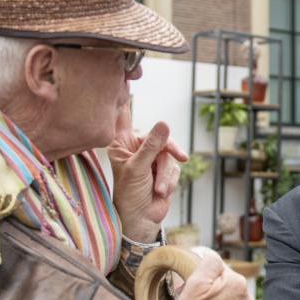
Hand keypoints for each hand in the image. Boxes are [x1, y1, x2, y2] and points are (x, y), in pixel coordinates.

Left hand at [107, 101, 186, 242]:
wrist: (141, 221)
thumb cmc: (129, 196)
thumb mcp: (137, 169)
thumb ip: (152, 145)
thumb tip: (164, 123)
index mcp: (121, 144)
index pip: (124, 116)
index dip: (126, 98)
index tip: (127, 78)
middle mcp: (136, 148)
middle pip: (159, 135)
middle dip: (166, 152)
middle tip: (178, 155)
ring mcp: (151, 158)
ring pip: (169, 153)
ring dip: (166, 173)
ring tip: (158, 188)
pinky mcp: (164, 169)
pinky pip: (175, 166)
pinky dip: (170, 180)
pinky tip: (161, 191)